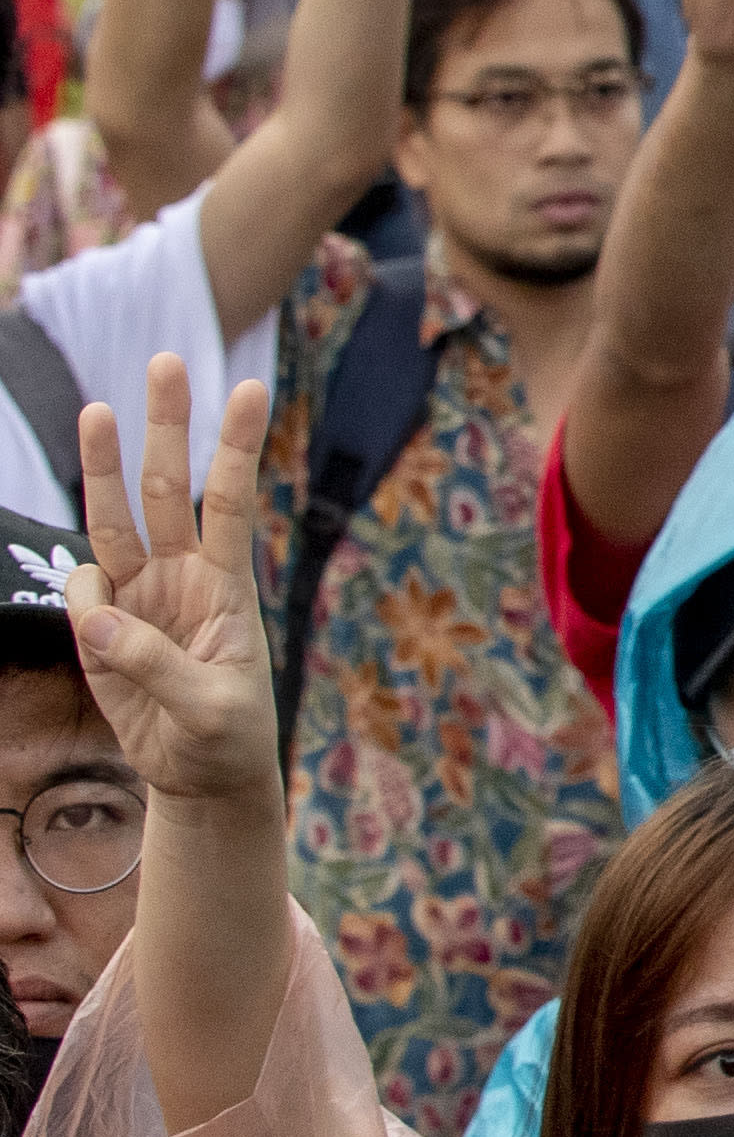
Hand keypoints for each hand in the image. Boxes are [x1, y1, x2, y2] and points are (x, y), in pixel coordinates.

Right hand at [66, 356, 282, 814]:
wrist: (201, 775)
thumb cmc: (227, 737)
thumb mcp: (211, 709)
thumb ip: (154, 664)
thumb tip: (95, 617)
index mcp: (227, 584)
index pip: (230, 502)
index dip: (235, 448)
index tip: (251, 389)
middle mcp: (182, 575)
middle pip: (167, 487)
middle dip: (166, 425)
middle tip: (168, 360)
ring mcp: (139, 596)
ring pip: (114, 518)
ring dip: (104, 465)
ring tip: (98, 410)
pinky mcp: (101, 626)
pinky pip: (80, 592)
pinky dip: (82, 599)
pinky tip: (103, 639)